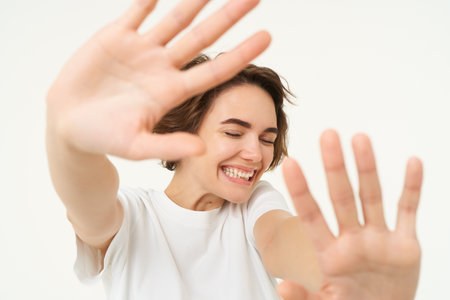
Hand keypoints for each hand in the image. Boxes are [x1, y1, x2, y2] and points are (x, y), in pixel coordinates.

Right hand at [46, 0, 269, 159]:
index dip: (241, 53)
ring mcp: (141, 50)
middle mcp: (162, 67)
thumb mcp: (136, 146)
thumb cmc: (103, 138)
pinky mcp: (115, 36)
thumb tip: (202, 149)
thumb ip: (168, 147)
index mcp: (172, 91)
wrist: (69, 123)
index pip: (215, 70)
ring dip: (195, 0)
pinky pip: (137, 11)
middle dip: (228, 17)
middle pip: (202, 37)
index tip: (267, 37)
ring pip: (175, 19)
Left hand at [279, 129, 422, 299]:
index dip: (301, 190)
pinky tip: (412, 164)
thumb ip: (305, 295)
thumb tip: (282, 287)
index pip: (310, 215)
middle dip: (335, 167)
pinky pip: (408, 211)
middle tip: (328, 135)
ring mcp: (378, 239)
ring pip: (371, 197)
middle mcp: (352, 239)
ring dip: (367, 168)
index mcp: (329, 253)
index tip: (289, 162)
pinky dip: (412, 188)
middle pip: (341, 197)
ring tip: (360, 138)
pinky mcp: (404, 244)